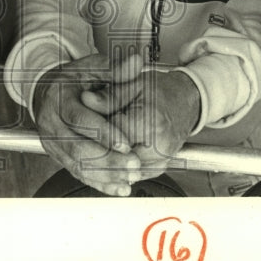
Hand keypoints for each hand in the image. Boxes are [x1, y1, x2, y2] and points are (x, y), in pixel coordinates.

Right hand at [33, 54, 143, 195]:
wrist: (48, 92)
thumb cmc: (74, 80)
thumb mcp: (91, 67)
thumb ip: (114, 68)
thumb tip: (136, 63)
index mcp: (59, 99)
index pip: (79, 119)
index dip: (103, 132)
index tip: (126, 142)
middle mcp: (51, 124)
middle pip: (77, 148)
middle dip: (107, 159)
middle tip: (134, 165)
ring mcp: (53, 143)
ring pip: (77, 165)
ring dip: (105, 175)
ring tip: (131, 177)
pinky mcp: (58, 157)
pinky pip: (78, 174)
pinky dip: (100, 183)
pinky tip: (120, 187)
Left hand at [82, 68, 199, 181]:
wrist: (185, 103)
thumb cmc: (160, 91)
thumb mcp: (134, 84)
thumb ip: (109, 95)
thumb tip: (85, 99)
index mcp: (151, 123)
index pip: (110, 136)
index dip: (92, 129)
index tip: (78, 124)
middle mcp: (158, 148)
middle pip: (113, 158)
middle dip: (92, 149)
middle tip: (75, 141)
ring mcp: (159, 163)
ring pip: (119, 172)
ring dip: (99, 163)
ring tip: (83, 150)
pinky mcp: (156, 170)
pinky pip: (128, 176)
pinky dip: (111, 171)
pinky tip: (97, 162)